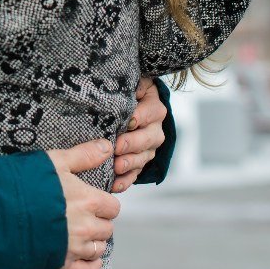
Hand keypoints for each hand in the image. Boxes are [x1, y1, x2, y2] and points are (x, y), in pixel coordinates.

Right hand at [47, 139, 119, 268]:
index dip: (103, 203)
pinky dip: (90, 265)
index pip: (112, 206)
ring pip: (99, 249)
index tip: (92, 201)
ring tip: (80, 234)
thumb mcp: (55, 161)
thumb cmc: (26, 183)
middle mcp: (86, 226)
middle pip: (107, 228)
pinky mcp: (62, 264)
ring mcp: (75, 247)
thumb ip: (84, 155)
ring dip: (93, 242)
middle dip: (98, 222)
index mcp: (89, 201)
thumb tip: (107, 147)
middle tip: (83, 216)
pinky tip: (85, 257)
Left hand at [112, 76, 166, 192]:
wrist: (134, 109)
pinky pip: (135, 175)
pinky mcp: (140, 163)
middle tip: (117, 147)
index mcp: (155, 109)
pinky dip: (125, 181)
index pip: (151, 113)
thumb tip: (133, 86)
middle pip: (147, 139)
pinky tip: (114, 185)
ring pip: (143, 158)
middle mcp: (155, 131)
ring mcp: (149, 149)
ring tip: (115, 166)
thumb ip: (135, 84)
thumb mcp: (136, 83)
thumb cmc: (130, 94)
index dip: (139, 117)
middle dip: (132, 144)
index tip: (127, 121)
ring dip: (129, 163)